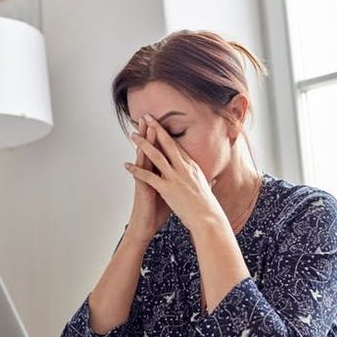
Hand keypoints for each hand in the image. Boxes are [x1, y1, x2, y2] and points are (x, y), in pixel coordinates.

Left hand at [124, 114, 225, 232]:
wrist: (209, 219)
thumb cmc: (208, 207)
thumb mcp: (207, 189)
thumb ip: (204, 182)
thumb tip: (210, 180)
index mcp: (193, 167)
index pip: (178, 146)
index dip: (167, 134)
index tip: (160, 125)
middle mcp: (184, 168)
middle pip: (168, 143)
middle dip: (156, 128)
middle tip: (146, 117)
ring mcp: (176, 178)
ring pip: (156, 156)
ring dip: (143, 144)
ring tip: (133, 135)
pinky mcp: (168, 189)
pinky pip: (148, 177)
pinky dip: (136, 170)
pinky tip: (127, 165)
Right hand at [124, 116, 171, 240]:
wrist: (145, 226)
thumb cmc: (157, 212)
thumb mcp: (171, 194)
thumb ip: (177, 184)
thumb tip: (190, 179)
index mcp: (160, 173)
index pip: (162, 151)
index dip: (163, 138)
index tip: (164, 124)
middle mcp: (151, 173)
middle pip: (152, 149)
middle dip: (151, 133)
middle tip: (149, 116)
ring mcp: (145, 180)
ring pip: (144, 157)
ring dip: (144, 142)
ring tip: (143, 127)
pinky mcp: (142, 188)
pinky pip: (140, 172)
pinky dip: (139, 162)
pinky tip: (138, 153)